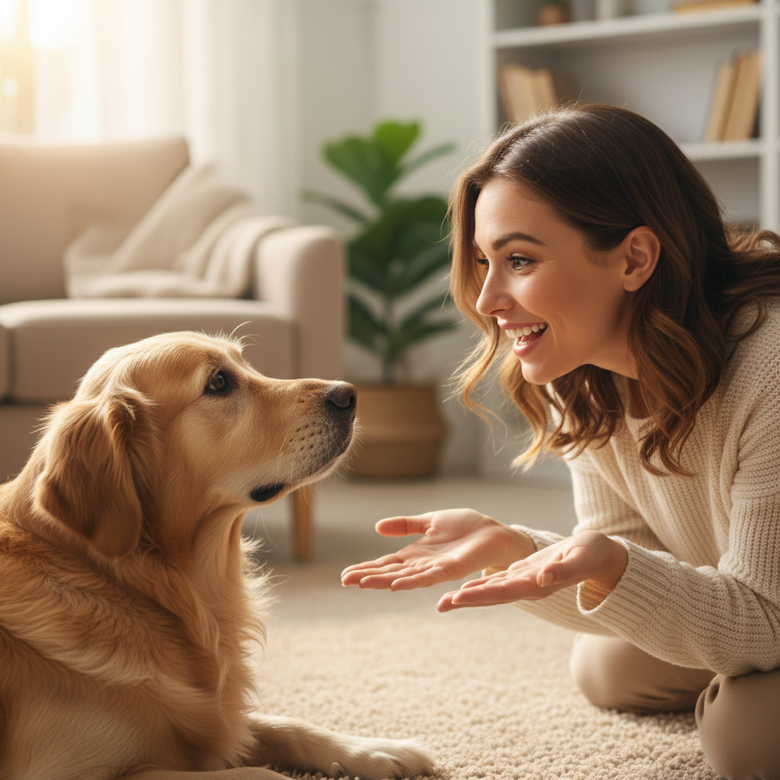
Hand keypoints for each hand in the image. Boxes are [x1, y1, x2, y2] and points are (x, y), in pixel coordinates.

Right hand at [340, 508, 533, 591]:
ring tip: (364, 584)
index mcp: (416, 553)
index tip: (345, 575)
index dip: (367, 568)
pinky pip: (429, 577)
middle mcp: (422, 564)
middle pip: (390, 573)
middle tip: (346, 581)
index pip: (386, 563)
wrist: (493, 531)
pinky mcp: (452, 569)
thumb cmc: (465, 527)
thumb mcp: (429, 521)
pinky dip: (411, 581)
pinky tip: (396, 585)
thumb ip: (405, 525)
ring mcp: (436, 568)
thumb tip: (378, 527)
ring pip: (405, 577)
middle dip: (368, 577)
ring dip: (384, 581)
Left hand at [436, 530, 626, 611]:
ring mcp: (524, 583)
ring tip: (444, 601)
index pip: (504, 592)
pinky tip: (463, 587)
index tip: (459, 597)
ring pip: (491, 591)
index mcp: (538, 586)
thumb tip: (541, 578)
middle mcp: (527, 588)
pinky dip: (479, 585)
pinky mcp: (523, 574)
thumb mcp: (579, 558)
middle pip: (492, 596)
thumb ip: (561, 570)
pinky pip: (497, 581)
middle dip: (466, 600)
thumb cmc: (592, 554)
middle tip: (440, 605)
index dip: (481, 595)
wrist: (599, 555)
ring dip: (468, 596)